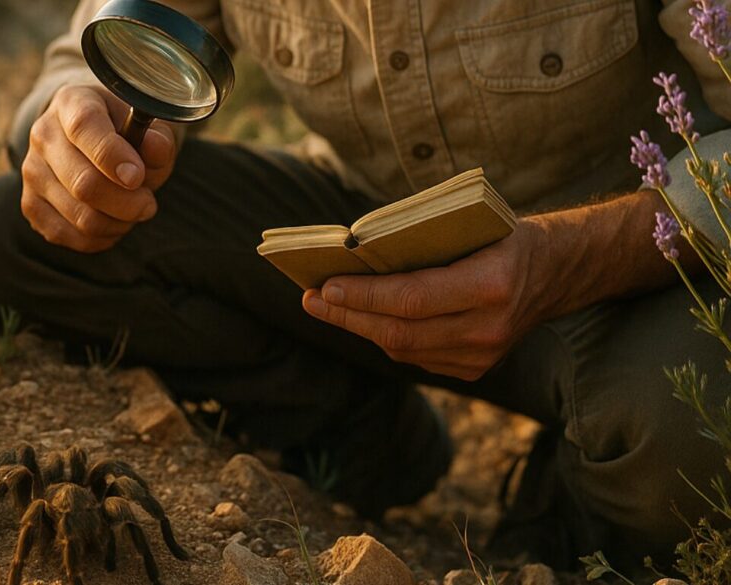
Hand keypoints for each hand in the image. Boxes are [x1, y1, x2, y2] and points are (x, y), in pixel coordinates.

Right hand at [21, 84, 176, 251]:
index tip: (137, 177)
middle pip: (84, 184)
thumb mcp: (146, 127)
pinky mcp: (31, 205)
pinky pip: (71, 236)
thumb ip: (156, 138)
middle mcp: (43, 135)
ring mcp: (32, 172)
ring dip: (119, 223)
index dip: (112, 156)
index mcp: (72, 102)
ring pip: (81, 217)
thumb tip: (155, 148)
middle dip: (128, 203)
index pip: (85, 127)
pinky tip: (113, 222)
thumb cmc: (124, 132)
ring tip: (132, 211)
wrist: (90, 141)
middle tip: (148, 204)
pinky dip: (101, 238)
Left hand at [302, 220, 550, 380]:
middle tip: (310, 299)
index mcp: (491, 286)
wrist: (558, 272)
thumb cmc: (503, 236)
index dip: (363, 295)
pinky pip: (416, 357)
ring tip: (326, 307)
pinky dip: (385, 337)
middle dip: (348, 315)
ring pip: (403, 350)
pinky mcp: (475, 370)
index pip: (411, 298)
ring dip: (360, 328)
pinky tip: (362, 319)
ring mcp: (483, 356)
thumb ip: (423, 243)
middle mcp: (488, 328)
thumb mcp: (472, 225)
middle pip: (399, 331)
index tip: (324, 285)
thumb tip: (356, 253)